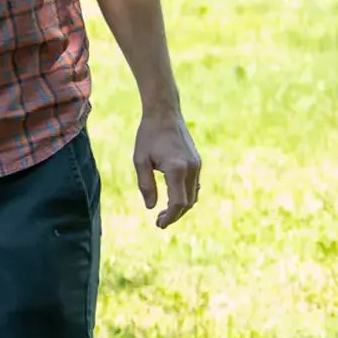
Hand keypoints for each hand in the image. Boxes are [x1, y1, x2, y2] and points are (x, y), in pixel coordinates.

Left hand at [133, 109, 201, 228]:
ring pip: (193, 195)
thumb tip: (151, 207)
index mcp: (176, 169)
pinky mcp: (197, 161)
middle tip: (159, 222)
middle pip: (188, 202)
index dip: (169, 217)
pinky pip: (194, 185)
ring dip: (181, 207)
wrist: (165, 113)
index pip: (178, 203)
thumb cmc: (148, 135)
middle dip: (175, 215)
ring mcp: (197, 165)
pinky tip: (173, 199)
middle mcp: (191, 168)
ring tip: (164, 213)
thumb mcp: (140, 160)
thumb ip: (145, 185)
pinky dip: (186, 195)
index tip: (158, 224)